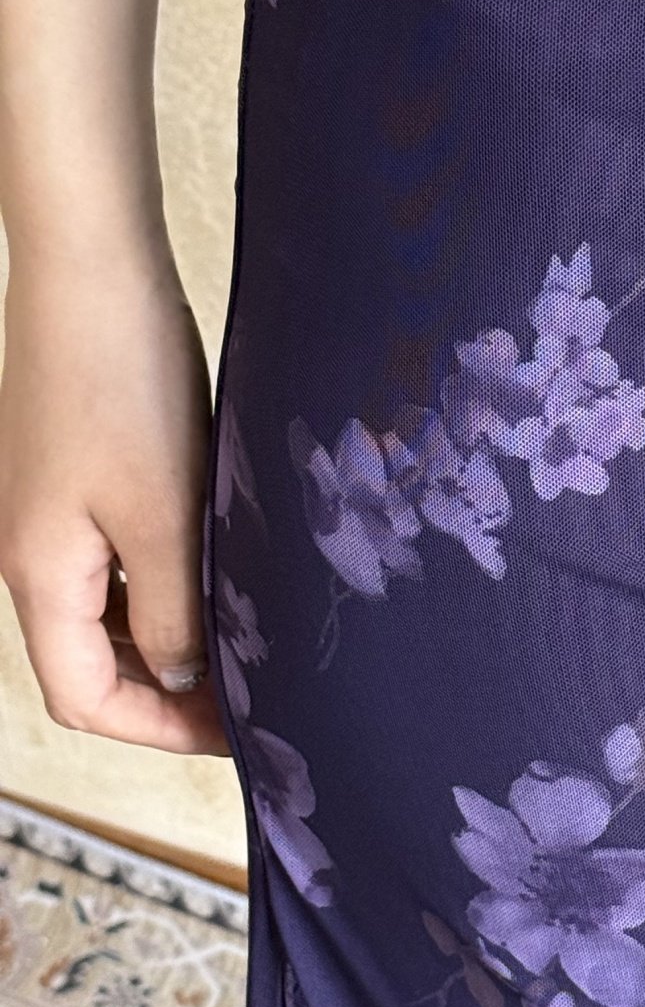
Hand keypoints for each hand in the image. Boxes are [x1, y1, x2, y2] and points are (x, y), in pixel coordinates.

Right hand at [0, 254, 229, 752]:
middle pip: (90, 662)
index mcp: (38, 576)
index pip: (83, 699)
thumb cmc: (123, 384)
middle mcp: (30, 555)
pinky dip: (161, 586)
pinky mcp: (73, 477)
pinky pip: (113, 561)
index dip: (158, 730)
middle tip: (252, 698)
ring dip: (168, 639)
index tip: (234, 733)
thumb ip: (169, 609)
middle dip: (166, 692)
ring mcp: (48, 515)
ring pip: (105, 613)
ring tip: (245, 646)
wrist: (90, 273)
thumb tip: (176, 675)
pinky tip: (218, 578)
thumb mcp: (162, 516)